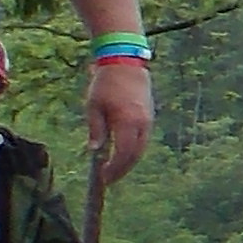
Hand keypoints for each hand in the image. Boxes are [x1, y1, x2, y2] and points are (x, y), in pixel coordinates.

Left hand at [83, 56, 152, 185]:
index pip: (123, 153)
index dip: (115, 168)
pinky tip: (123, 152)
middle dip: (123, 169)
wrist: (126, 64)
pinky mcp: (149, 116)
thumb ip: (96, 130)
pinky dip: (134, 149)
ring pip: (141, 148)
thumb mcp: (93, 107)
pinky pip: (143, 139)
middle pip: (135, 155)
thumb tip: (94, 151)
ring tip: (115, 168)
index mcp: (127, 122)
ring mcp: (148, 120)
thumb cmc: (106, 84)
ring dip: (129, 160)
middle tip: (109, 178)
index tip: (104, 177)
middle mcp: (142, 124)